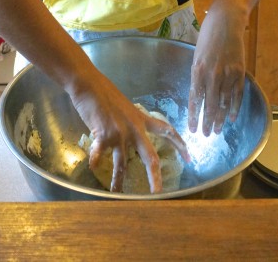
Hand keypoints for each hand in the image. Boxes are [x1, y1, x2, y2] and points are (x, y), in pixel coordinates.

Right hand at [69, 72, 189, 193]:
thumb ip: (129, 121)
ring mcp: (120, 133)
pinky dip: (95, 161)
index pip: (166, 131)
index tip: (189, 158)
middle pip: (149, 157)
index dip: (179, 144)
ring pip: (122, 163)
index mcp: (141, 118)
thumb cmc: (104, 92)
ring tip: (116, 193)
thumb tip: (130, 132)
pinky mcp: (104, 135)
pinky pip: (99, 154)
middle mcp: (134, 128)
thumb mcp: (124, 107)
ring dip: (118, 180)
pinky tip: (92, 167)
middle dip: (154, 177)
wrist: (89, 84)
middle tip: (158, 193)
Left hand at [188, 3, 245, 136]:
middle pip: (209, 105)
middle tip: (206, 135)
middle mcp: (212, 75)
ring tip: (217, 131)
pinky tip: (231, 118)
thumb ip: (198, 75)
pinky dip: (234, 108)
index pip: (194, 99)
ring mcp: (227, 74)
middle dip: (207, 122)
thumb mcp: (197, 55)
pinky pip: (237, 95)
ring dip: (220, 119)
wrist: (226, 22)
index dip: (193, 116)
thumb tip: (198, 94)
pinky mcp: (240, 72)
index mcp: (197, 70)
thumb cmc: (208, 37)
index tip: (192, 129)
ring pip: (223, 103)